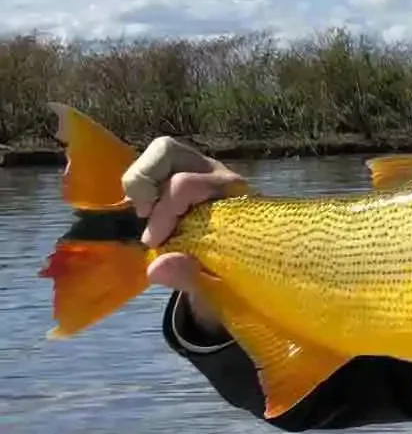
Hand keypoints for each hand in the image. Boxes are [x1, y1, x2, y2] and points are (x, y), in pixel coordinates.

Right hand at [122, 135, 247, 334]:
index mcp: (234, 195)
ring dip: (141, 182)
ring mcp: (201, 169)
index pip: (185, 185)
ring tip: (146, 213)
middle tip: (145, 216)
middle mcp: (218, 174)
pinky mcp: (184, 174)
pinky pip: (155, 164)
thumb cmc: (235, 273)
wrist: (248, 268)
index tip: (154, 243)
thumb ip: (190, 275)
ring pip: (161, 152)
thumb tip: (156, 268)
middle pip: (168, 150)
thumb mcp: (217, 283)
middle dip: (144, 183)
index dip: (162, 213)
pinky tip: (149, 213)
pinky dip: (142, 185)